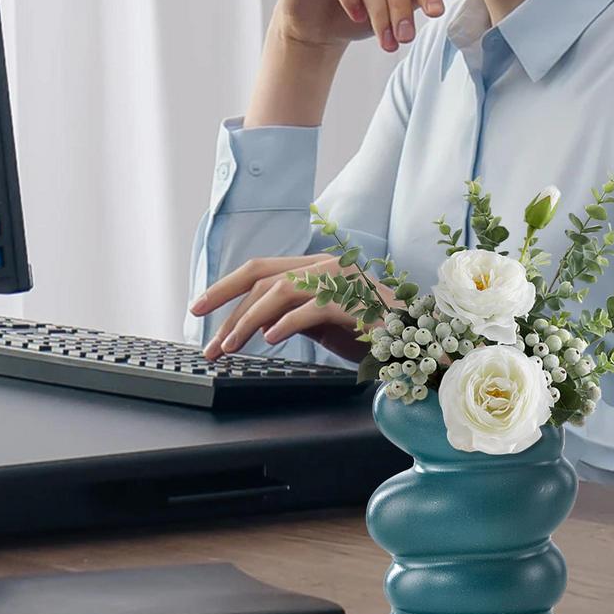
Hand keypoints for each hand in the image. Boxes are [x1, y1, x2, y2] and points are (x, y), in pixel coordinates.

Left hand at [189, 255, 394, 361]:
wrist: (416, 342)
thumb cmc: (367, 333)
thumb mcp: (318, 323)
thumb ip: (288, 314)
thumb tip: (252, 324)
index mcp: (312, 268)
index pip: (258, 270)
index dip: (224, 288)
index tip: (198, 310)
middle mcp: (323, 266)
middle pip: (261, 278)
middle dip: (227, 310)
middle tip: (209, 343)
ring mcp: (340, 280)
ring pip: (280, 291)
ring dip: (248, 321)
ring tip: (230, 347)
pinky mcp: (353, 300)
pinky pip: (311, 307)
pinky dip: (286, 322)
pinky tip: (270, 340)